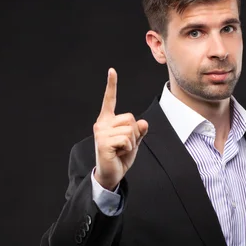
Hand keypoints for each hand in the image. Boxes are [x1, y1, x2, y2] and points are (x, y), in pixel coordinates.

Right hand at [93, 68, 148, 190]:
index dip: (111, 85)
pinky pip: (127, 140)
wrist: (110, 175)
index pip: (110, 100)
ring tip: (121, 150)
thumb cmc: (120, 157)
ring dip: (132, 142)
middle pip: (130, 118)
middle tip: (125, 145)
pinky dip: (128, 149)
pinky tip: (118, 154)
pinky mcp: (103, 142)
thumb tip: (144, 122)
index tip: (112, 70)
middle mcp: (102, 124)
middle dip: (135, 133)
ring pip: (130, 129)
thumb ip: (139, 131)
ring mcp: (101, 133)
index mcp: (107, 120)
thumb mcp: (133, 142)